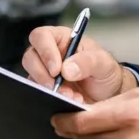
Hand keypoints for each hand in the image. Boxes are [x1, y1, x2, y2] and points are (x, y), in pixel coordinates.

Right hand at [22, 25, 137, 104]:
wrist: (109, 95)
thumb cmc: (105, 71)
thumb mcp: (103, 62)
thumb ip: (88, 61)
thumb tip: (66, 69)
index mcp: (61, 39)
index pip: (41, 36)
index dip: (45, 51)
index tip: (56, 69)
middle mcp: (49, 53)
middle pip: (30, 57)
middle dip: (43, 75)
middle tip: (58, 87)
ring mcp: (45, 72)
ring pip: (31, 77)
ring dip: (48, 89)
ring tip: (70, 96)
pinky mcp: (45, 89)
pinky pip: (38, 93)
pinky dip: (51, 99)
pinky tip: (69, 102)